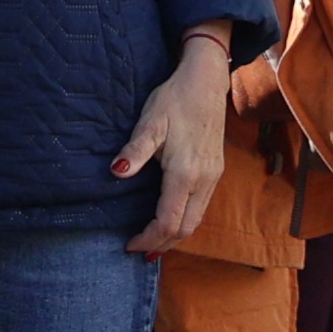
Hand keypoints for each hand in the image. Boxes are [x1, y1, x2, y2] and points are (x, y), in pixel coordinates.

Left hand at [116, 36, 232, 255]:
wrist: (206, 81)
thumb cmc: (175, 99)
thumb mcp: (150, 122)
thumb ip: (135, 150)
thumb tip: (117, 172)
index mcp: (186, 173)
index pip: (169, 221)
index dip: (148, 238)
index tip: (129, 244)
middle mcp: (204, 180)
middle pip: (186, 229)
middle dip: (162, 244)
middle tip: (138, 250)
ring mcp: (213, 177)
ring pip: (196, 221)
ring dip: (174, 235)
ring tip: (152, 242)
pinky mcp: (215, 171)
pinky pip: (201, 208)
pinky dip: (184, 221)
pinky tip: (170, 219)